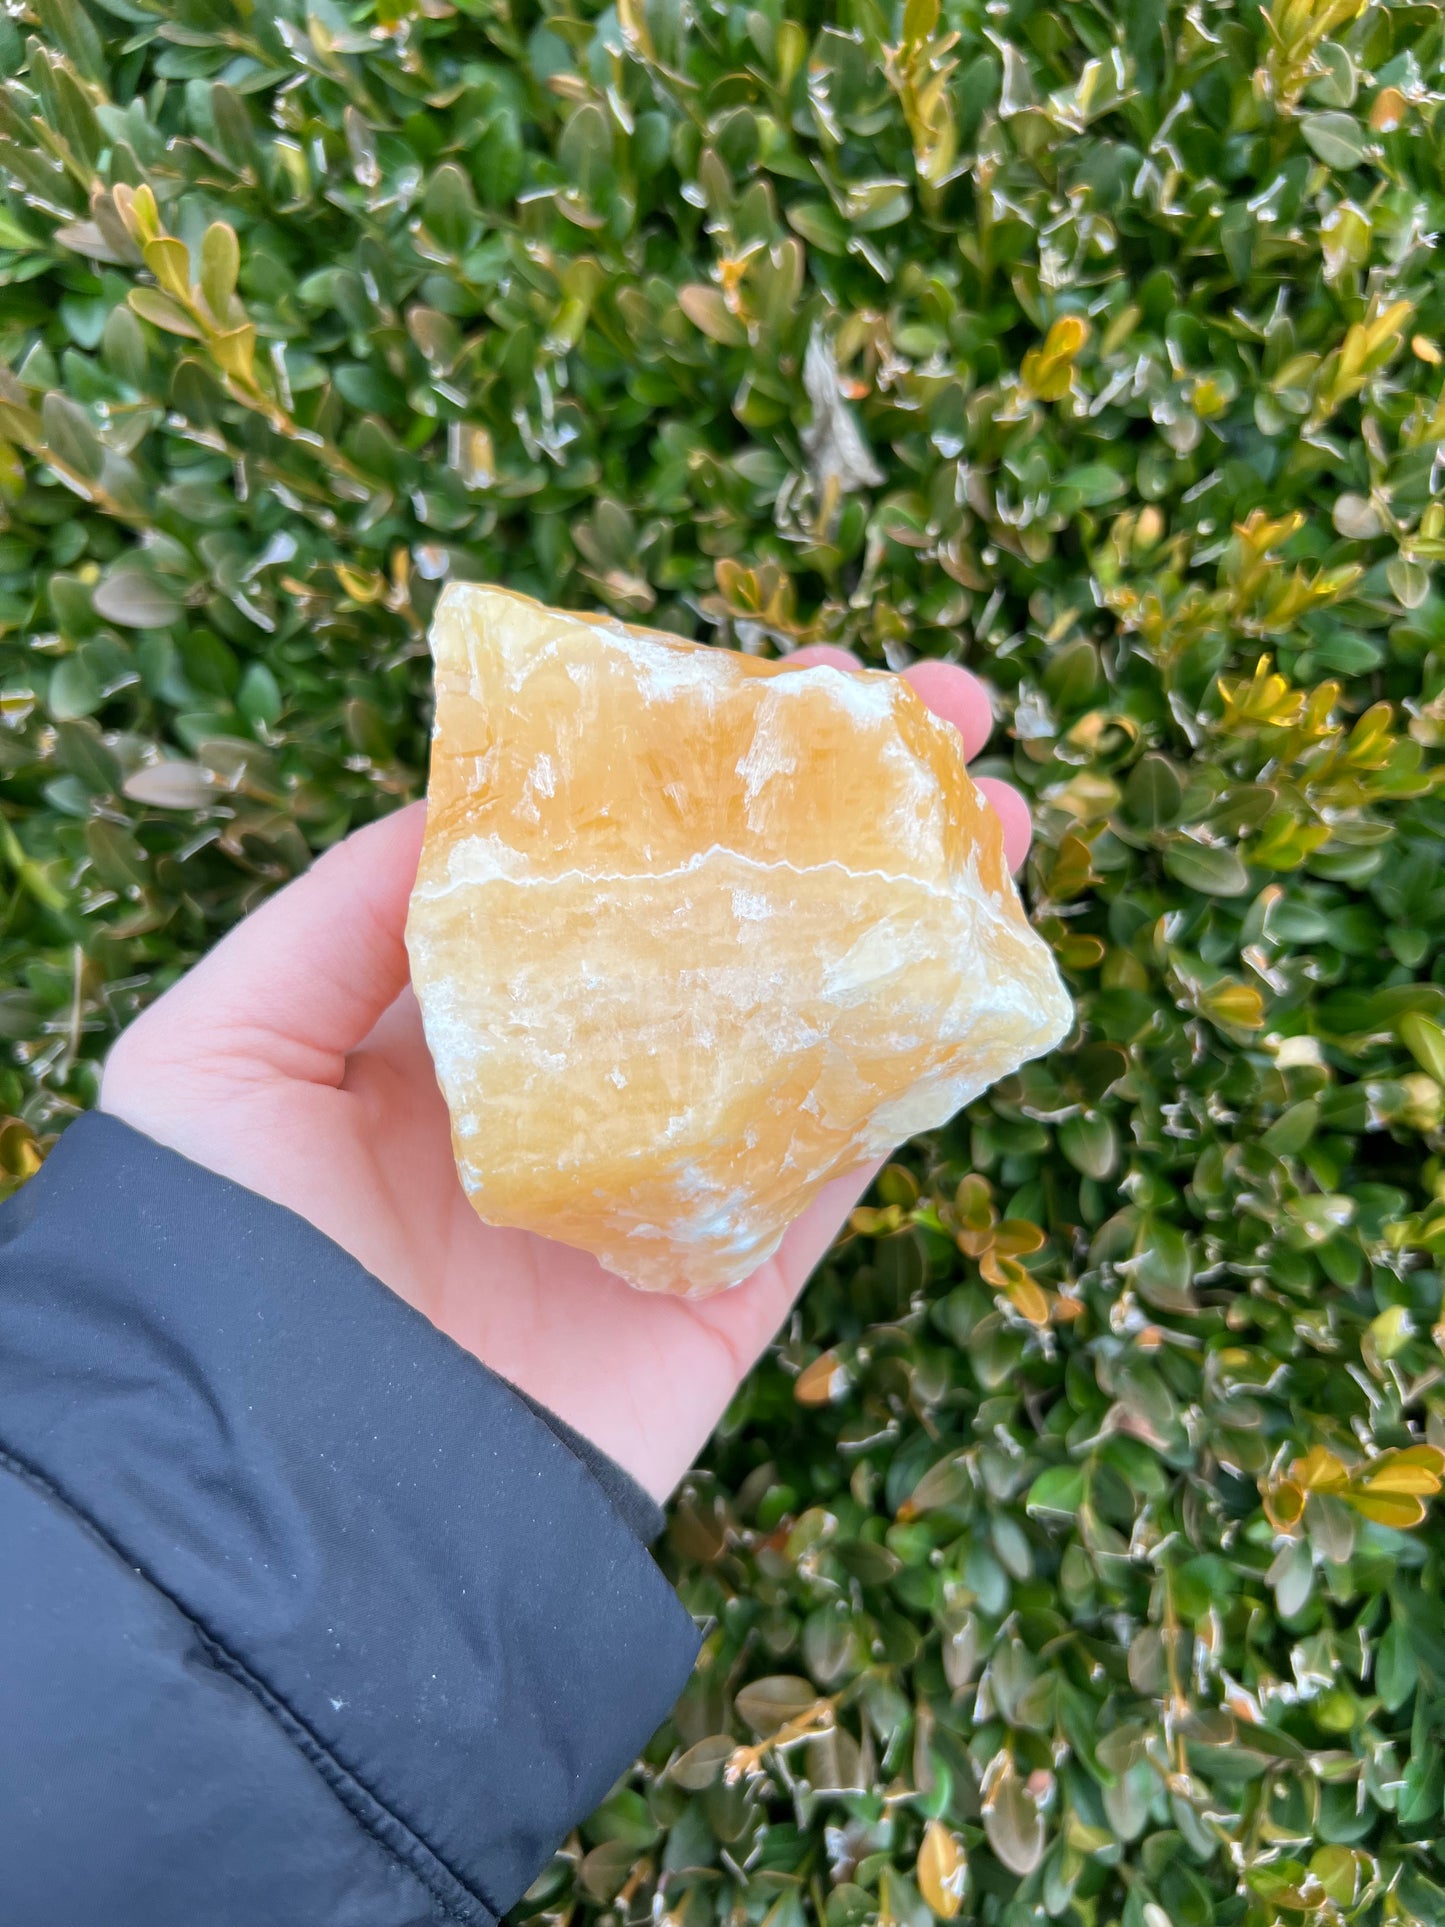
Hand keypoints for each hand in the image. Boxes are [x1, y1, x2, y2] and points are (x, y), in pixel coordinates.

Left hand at [101, 647, 1029, 1502]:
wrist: (289, 1513)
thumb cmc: (223, 1261)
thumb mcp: (222, 1053)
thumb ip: (336, 919)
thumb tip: (472, 802)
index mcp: (455, 1031)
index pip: (594, 868)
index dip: (687, 768)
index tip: (780, 679)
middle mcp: (571, 1095)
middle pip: (727, 930)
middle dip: (839, 819)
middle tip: (946, 716)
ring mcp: (656, 1189)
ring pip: (808, 1030)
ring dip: (910, 922)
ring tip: (1003, 815)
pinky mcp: (723, 1291)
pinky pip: (832, 1171)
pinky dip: (913, 1077)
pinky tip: (978, 968)